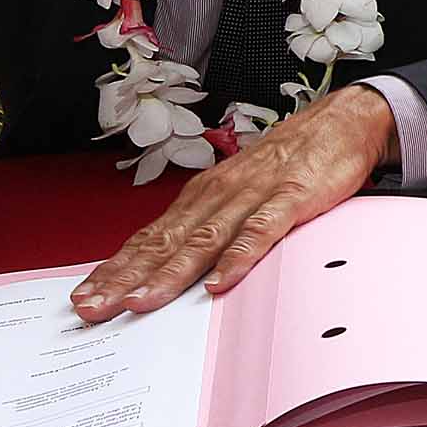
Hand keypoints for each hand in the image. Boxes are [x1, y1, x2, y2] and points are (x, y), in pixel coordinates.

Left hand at [73, 85, 391, 321]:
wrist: (341, 119)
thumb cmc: (290, 159)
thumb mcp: (241, 190)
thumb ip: (213, 224)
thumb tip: (176, 262)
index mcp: (203, 196)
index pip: (150, 238)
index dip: (116, 269)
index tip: (85, 296)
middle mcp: (218, 195)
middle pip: (166, 243)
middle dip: (126, 278)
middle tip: (92, 308)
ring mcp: (253, 196)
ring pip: (203, 240)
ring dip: (169, 273)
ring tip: (141, 302)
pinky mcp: (291, 197)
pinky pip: (260, 232)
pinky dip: (238, 258)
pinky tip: (219, 282)